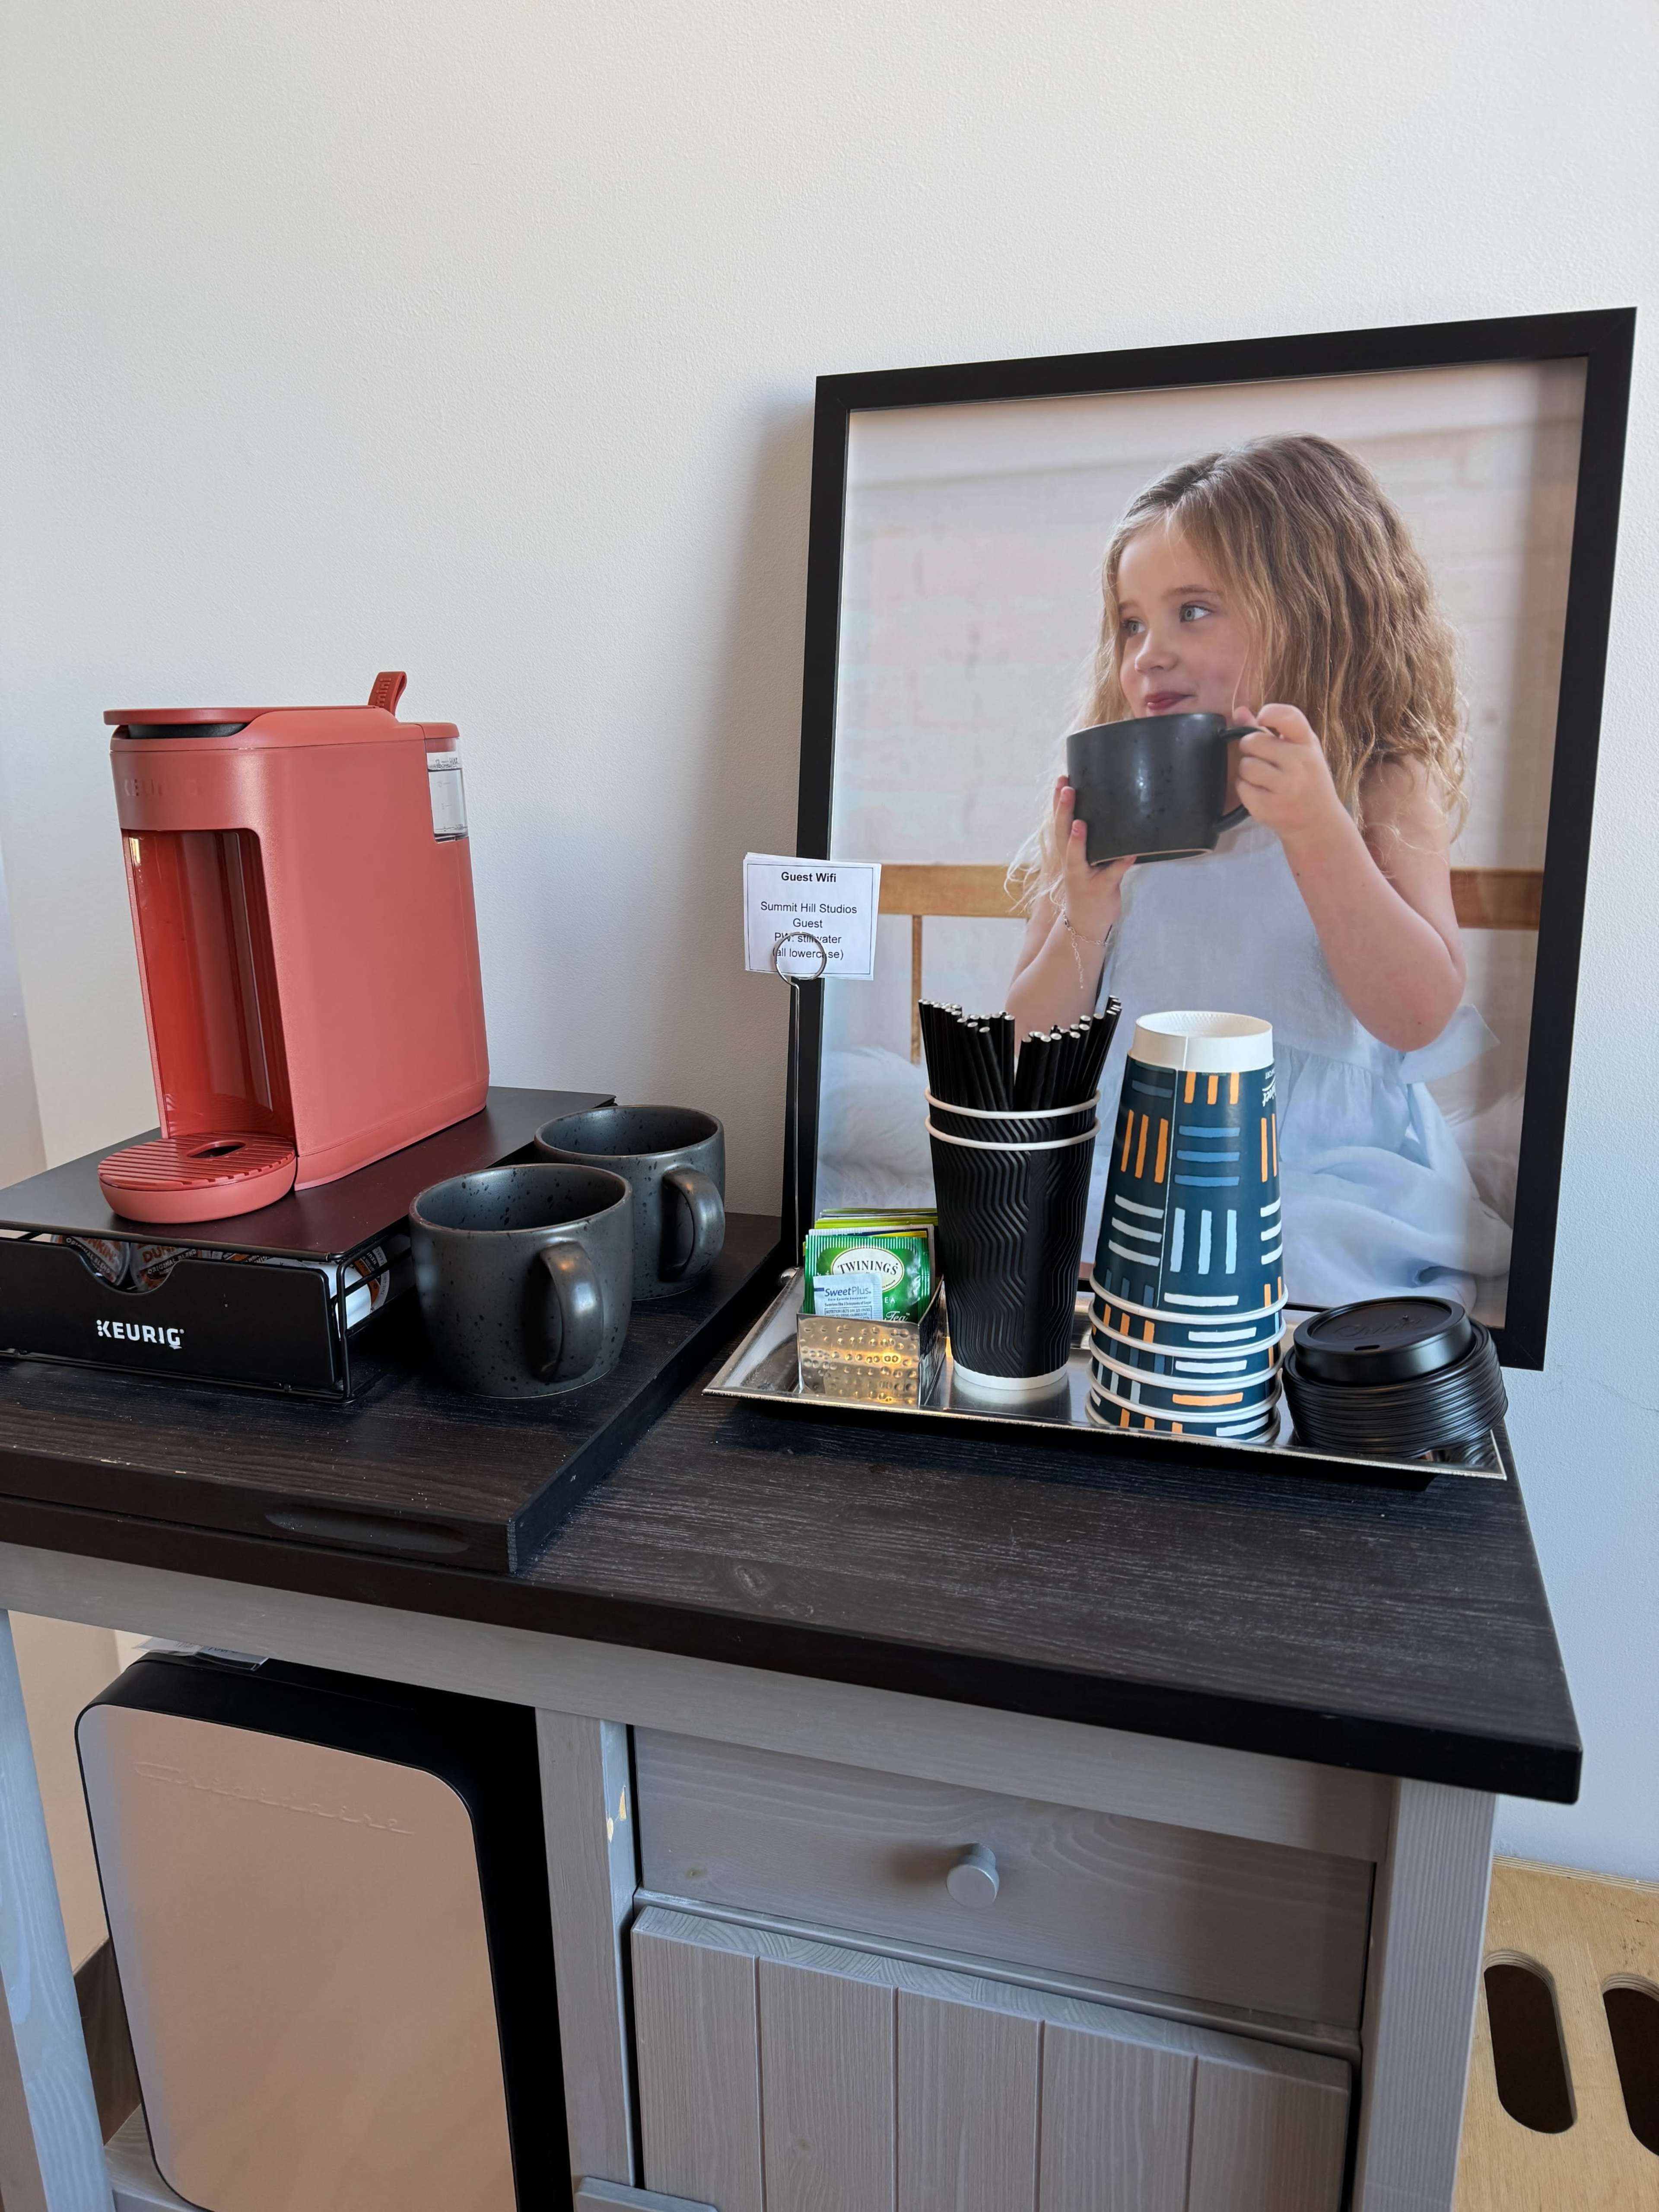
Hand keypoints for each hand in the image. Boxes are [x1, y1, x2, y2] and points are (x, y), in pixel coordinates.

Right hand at [1053, 775, 1133, 941]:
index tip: (1062, 780)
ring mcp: (1084, 877)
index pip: (1060, 823)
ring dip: (1077, 840)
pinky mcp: (1101, 889)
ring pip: (1077, 856)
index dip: (1058, 803)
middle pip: (1062, 834)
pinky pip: (1112, 874)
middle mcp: (1071, 863)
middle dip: (1062, 811)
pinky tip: (1131, 852)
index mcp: (1068, 853)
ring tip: (1079, 822)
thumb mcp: (1085, 862)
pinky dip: (1121, 863)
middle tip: (1066, 787)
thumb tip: (1108, 812)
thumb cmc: (1089, 888)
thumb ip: (1090, 842)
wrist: (1085, 924)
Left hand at [1234, 705, 1348, 851]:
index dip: (1270, 713)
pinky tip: (1262, 792)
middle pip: (1253, 741)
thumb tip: (1238, 711)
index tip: (1262, 718)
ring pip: (1245, 765)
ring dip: (1247, 770)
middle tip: (1262, 758)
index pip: (1288, 717)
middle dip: (1250, 748)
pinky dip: (1246, 788)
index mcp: (1307, 743)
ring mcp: (1284, 787)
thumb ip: (1268, 730)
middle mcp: (1298, 763)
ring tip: (1264, 778)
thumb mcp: (1296, 750)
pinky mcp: (1268, 807)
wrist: (1317, 822)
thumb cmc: (1306, 779)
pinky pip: (1241, 787)